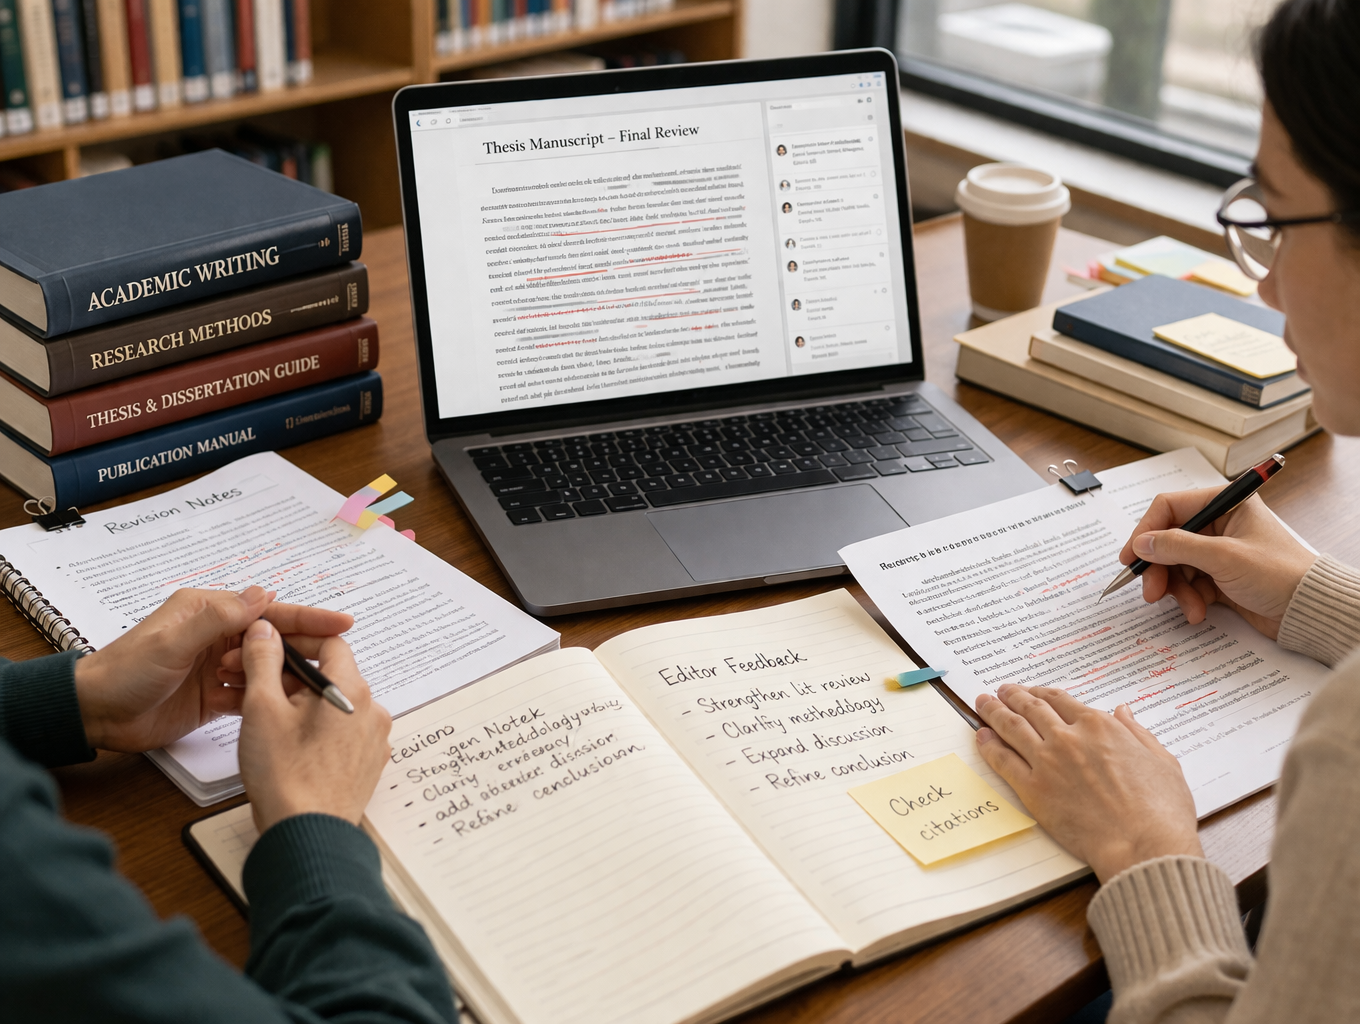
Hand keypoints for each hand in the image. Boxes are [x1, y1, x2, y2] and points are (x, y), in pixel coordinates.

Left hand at [73, 587, 352, 751]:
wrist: (94, 713)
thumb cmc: (124, 671)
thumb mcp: (172, 640)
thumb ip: (219, 618)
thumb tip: (264, 594)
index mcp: (209, 612)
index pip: (268, 613)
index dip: (307, 617)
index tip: (341, 622)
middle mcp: (216, 635)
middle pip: (273, 641)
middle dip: (306, 649)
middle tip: (339, 662)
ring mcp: (216, 667)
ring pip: (266, 669)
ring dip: (289, 678)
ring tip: (319, 689)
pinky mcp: (213, 697)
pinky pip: (251, 695)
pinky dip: (270, 700)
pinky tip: (290, 708)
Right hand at [236, 619, 391, 831]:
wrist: (306, 835)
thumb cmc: (285, 775)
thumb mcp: (262, 708)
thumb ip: (263, 661)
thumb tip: (265, 630)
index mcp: (352, 689)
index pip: (330, 643)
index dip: (295, 641)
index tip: (266, 649)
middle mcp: (371, 711)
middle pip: (330, 675)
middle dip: (287, 675)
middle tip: (247, 683)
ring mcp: (371, 740)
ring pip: (333, 705)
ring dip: (297, 702)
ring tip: (259, 716)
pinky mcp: (365, 764)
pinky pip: (340, 732)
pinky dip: (313, 728)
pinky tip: (284, 742)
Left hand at [975, 684, 1201, 882]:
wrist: (1144, 846)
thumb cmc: (1161, 809)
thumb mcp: (1162, 760)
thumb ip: (1137, 732)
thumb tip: (1123, 710)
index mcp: (1099, 727)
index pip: (1060, 700)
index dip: (1041, 692)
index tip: (1031, 691)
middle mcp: (1069, 738)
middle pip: (1031, 708)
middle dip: (1012, 696)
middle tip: (1000, 691)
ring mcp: (1047, 762)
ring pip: (1011, 727)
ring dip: (993, 711)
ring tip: (982, 703)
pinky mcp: (1033, 790)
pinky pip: (1002, 761)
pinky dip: (988, 745)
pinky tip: (981, 736)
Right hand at [1121, 489, 1315, 638]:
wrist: (1309, 610)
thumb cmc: (1280, 574)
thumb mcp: (1224, 557)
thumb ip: (1177, 546)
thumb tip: (1141, 543)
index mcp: (1225, 504)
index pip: (1169, 508)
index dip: (1145, 531)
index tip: (1131, 558)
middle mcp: (1219, 524)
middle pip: (1168, 541)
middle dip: (1159, 569)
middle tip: (1151, 592)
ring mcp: (1218, 551)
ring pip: (1176, 566)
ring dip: (1176, 589)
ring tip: (1188, 607)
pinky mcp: (1220, 576)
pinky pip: (1190, 584)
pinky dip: (1189, 599)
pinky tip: (1199, 611)